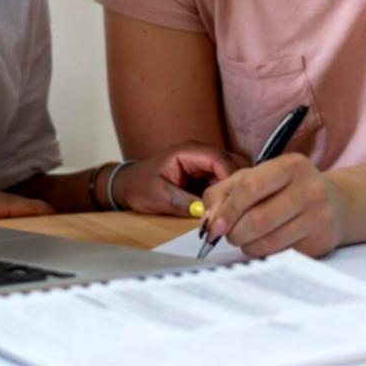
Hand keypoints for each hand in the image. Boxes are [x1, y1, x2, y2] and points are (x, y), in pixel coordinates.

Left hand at [113, 143, 244, 214]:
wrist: (128, 186)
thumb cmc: (139, 186)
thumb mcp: (158, 197)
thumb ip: (182, 203)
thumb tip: (205, 213)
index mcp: (188, 152)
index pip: (219, 159)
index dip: (230, 178)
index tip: (234, 200)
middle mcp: (200, 154)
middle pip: (232, 164)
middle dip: (236, 185)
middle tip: (235, 209)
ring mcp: (205, 164)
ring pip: (232, 174)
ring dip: (233, 191)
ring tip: (230, 212)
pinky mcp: (207, 176)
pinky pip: (225, 183)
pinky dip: (227, 196)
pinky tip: (224, 211)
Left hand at [200, 153, 346, 256]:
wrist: (335, 203)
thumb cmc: (287, 190)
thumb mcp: (257, 178)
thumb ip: (225, 193)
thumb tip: (210, 220)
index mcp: (290, 165)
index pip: (249, 187)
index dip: (227, 210)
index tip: (214, 227)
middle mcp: (309, 188)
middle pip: (256, 219)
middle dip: (234, 233)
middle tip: (230, 235)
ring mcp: (318, 215)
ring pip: (267, 242)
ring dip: (247, 246)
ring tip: (247, 239)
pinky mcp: (320, 241)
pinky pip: (280, 255)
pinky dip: (264, 254)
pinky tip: (267, 243)